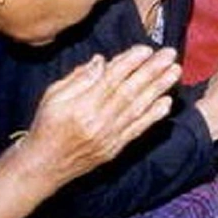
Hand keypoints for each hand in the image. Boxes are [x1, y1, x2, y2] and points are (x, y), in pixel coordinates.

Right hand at [17, 46, 180, 188]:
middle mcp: (97, 121)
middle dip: (152, 70)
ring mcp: (108, 136)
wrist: (42, 168)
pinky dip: (153, 116)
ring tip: (175, 72)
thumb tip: (101, 60)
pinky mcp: (115, 148)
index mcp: (80, 107)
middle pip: (129, 91)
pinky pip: (138, 130)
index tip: (146, 49)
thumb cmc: (45, 127)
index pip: (110, 80)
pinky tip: (167, 102)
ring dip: (159, 89)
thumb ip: (78, 78)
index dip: (130, 63)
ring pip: (138, 108)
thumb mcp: (52, 97)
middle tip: (170, 54)